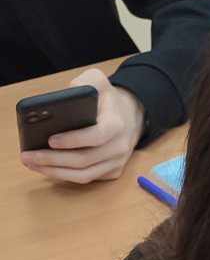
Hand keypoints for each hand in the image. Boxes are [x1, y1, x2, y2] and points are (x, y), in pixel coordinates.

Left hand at [20, 68, 144, 184]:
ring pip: (84, 175)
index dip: (73, 141)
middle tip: (29, 156)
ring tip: (32, 164)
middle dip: (53, 160)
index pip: (95, 137)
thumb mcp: (98, 80)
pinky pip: (86, 178)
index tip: (50, 140)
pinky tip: (46, 168)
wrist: (130, 116)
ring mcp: (116, 162)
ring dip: (55, 172)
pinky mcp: (111, 172)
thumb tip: (59, 99)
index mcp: (116, 124)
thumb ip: (82, 82)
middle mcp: (119, 147)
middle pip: (84, 160)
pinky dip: (64, 175)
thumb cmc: (107, 99)